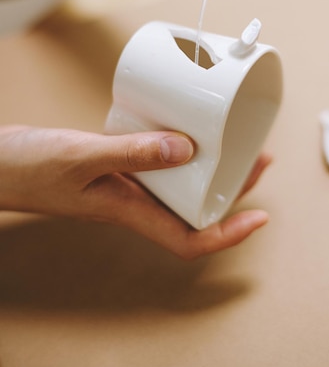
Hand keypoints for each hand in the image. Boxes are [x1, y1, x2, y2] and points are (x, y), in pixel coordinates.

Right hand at [0, 125, 271, 258]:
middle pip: (195, 207)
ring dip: (210, 166)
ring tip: (234, 140)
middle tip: (257, 158)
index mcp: (129, 210)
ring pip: (180, 184)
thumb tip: (188, 149)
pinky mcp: (117, 164)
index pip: (189, 240)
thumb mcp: (82, 157)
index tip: (260, 217)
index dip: (229, 235)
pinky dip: (177, 147)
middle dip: (232, 189)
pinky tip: (185, 127)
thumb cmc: (29, 168)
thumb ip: (133, 153)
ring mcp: (126, 183)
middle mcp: (134, 201)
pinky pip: (158, 160)